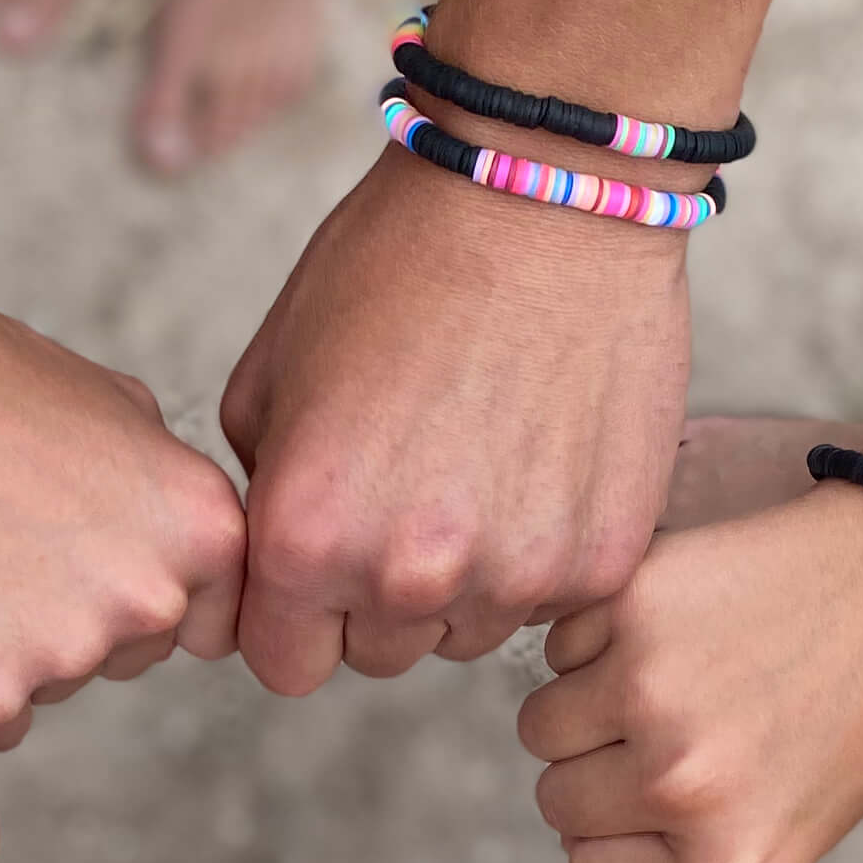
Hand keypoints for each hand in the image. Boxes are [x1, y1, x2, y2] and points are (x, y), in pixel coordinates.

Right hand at [0, 305, 247, 745]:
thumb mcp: (112, 402)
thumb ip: (166, 481)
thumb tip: (187, 536)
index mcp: (204, 525)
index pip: (215, 615)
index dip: (153, 589)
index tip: (93, 555)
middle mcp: (155, 597)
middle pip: (138, 654)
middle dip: (85, 615)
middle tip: (6, 541)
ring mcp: (75, 653)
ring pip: (63, 681)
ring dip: (18, 643)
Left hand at [221, 149, 693, 693]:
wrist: (544, 196)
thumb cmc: (396, 264)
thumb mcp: (271, 373)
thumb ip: (262, 493)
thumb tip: (273, 568)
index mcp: (307, 541)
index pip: (286, 666)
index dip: (296, 618)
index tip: (318, 569)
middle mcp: (409, 579)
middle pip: (380, 655)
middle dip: (378, 594)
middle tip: (407, 490)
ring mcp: (514, 577)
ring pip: (466, 634)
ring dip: (464, 578)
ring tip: (476, 463)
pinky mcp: (599, 560)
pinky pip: (548, 598)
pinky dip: (540, 548)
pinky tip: (537, 459)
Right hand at [519, 492, 862, 862]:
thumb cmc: (852, 709)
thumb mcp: (787, 831)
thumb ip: (684, 860)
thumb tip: (580, 843)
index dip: (619, 826)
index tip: (667, 786)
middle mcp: (682, 790)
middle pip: (556, 798)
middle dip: (598, 764)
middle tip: (673, 722)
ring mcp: (651, 695)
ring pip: (541, 724)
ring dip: (585, 699)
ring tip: (667, 674)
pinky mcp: (635, 608)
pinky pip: (559, 645)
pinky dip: (597, 634)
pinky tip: (674, 624)